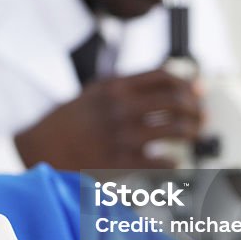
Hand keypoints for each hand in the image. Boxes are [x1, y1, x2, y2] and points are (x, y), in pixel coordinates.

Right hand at [14, 70, 201, 169]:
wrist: (40, 148)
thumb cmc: (66, 123)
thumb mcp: (94, 92)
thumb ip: (126, 86)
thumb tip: (163, 82)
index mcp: (114, 87)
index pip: (164, 76)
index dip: (187, 83)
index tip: (196, 91)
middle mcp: (120, 108)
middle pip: (175, 100)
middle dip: (195, 109)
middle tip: (200, 116)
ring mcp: (120, 135)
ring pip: (174, 128)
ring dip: (191, 132)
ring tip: (192, 135)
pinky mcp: (119, 162)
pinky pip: (160, 162)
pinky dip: (173, 163)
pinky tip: (173, 162)